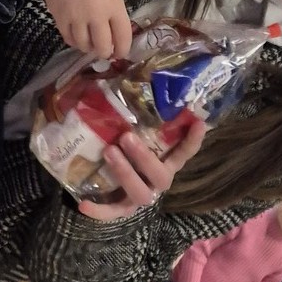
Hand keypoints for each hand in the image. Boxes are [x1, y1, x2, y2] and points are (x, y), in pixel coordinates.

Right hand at [37, 0, 133, 57]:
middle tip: (104, 51)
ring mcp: (76, 17)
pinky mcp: (59, 17)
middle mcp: (96, 15)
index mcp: (114, 5)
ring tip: (89, 43)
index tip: (120, 53)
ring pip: (84, 46)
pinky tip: (77, 36)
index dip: (123, 50)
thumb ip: (115, 11)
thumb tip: (114, 34)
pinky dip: (74, 41)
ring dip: (88, 48)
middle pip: (103, 47)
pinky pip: (68, 38)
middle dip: (105, 53)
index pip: (123, 37)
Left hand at [76, 118, 207, 221]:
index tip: (198, 122)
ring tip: (109, 152)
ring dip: (126, 173)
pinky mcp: (123, 207)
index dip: (193, 140)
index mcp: (167, 161)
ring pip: (141, 192)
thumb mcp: (134, 127)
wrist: (114, 179)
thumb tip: (122, 69)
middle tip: (126, 137)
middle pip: (161, 176)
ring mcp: (142, 194)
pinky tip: (83, 204)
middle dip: (144, 157)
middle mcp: (159, 179)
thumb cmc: (127, 144)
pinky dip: (100, 211)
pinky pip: (114, 212)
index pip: (185, 151)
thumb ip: (135, 109)